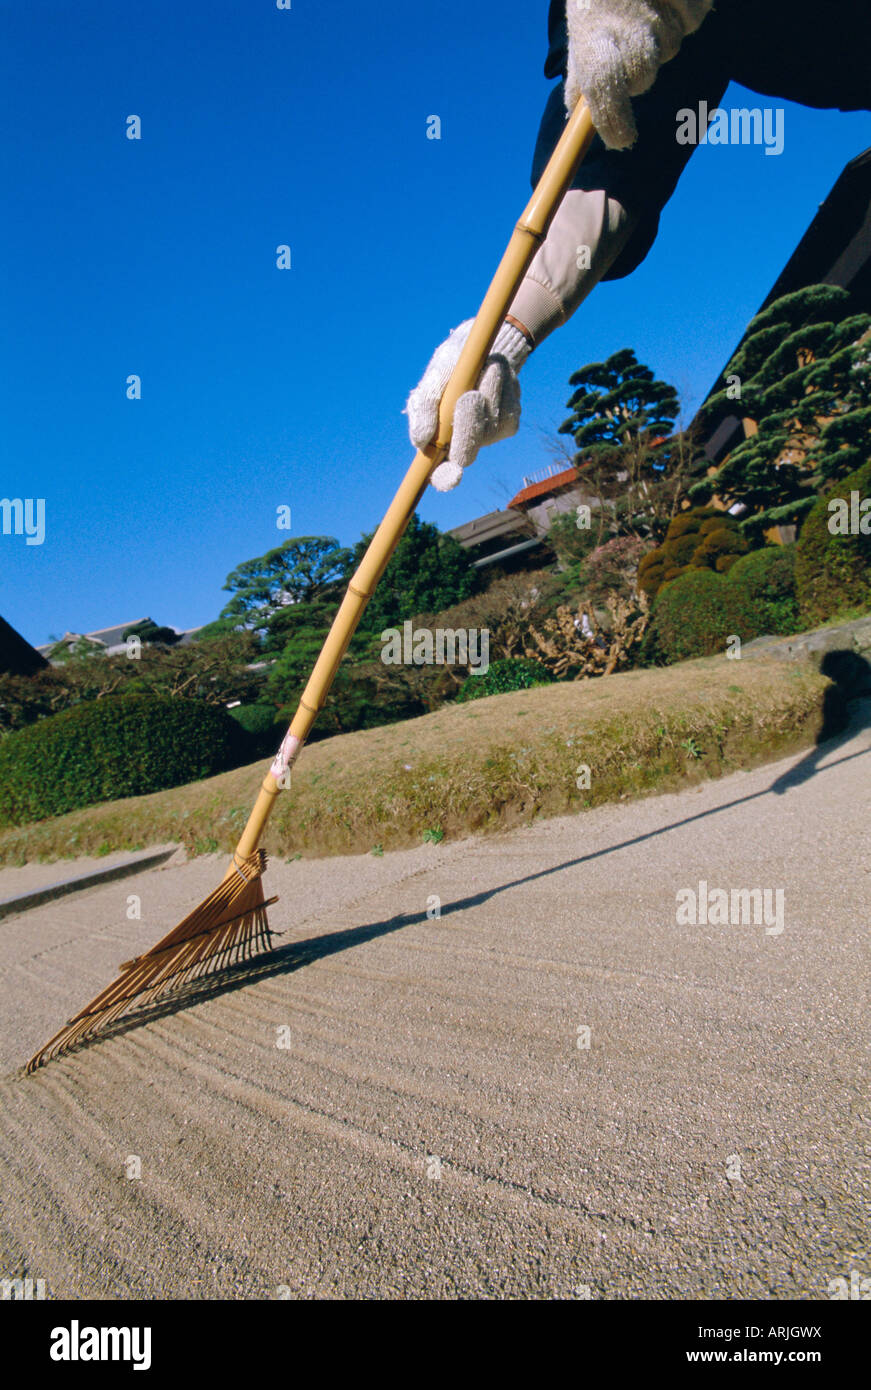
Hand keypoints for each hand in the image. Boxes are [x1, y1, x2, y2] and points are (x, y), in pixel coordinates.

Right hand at [405, 319, 529, 490]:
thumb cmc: (450, 369)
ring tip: (481, 370)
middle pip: (468, 452)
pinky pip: (507, 409)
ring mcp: (490, 436)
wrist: (482, 349)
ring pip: (490, 423)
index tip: (451, 475)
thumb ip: (423, 409)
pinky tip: (495, 373)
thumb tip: (421, 441)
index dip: (445, 478)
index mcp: (442, 442)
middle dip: (468, 424)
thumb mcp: (433, 381)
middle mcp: (467, 444)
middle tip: (469, 396)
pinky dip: (502, 387)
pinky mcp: (510, 423)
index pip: (442, 474)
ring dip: (487, 391)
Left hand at [565, 0, 712, 148]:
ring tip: (646, 9)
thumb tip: (575, 113)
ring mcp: (659, 7)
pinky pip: (695, 18)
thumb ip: (581, 72)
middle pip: (644, 76)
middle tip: (632, 44)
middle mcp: (626, 23)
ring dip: (664, 35)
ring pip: (674, 45)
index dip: (614, 120)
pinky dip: (685, 11)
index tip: (622, 138)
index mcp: (593, 35)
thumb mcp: (581, 25)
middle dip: (640, 71)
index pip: (604, 91)